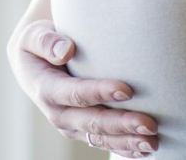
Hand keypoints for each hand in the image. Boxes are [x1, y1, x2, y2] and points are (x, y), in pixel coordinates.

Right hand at [8, 20, 159, 155]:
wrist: (32, 63)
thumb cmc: (37, 43)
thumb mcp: (33, 36)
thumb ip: (46, 41)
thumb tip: (66, 50)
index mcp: (45, 88)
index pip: (74, 93)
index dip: (99, 93)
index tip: (127, 90)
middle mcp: (57, 113)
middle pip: (91, 122)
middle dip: (121, 125)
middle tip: (150, 124)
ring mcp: (70, 125)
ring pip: (100, 138)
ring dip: (127, 141)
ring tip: (153, 141)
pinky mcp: (81, 131)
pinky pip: (103, 142)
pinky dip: (124, 148)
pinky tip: (143, 150)